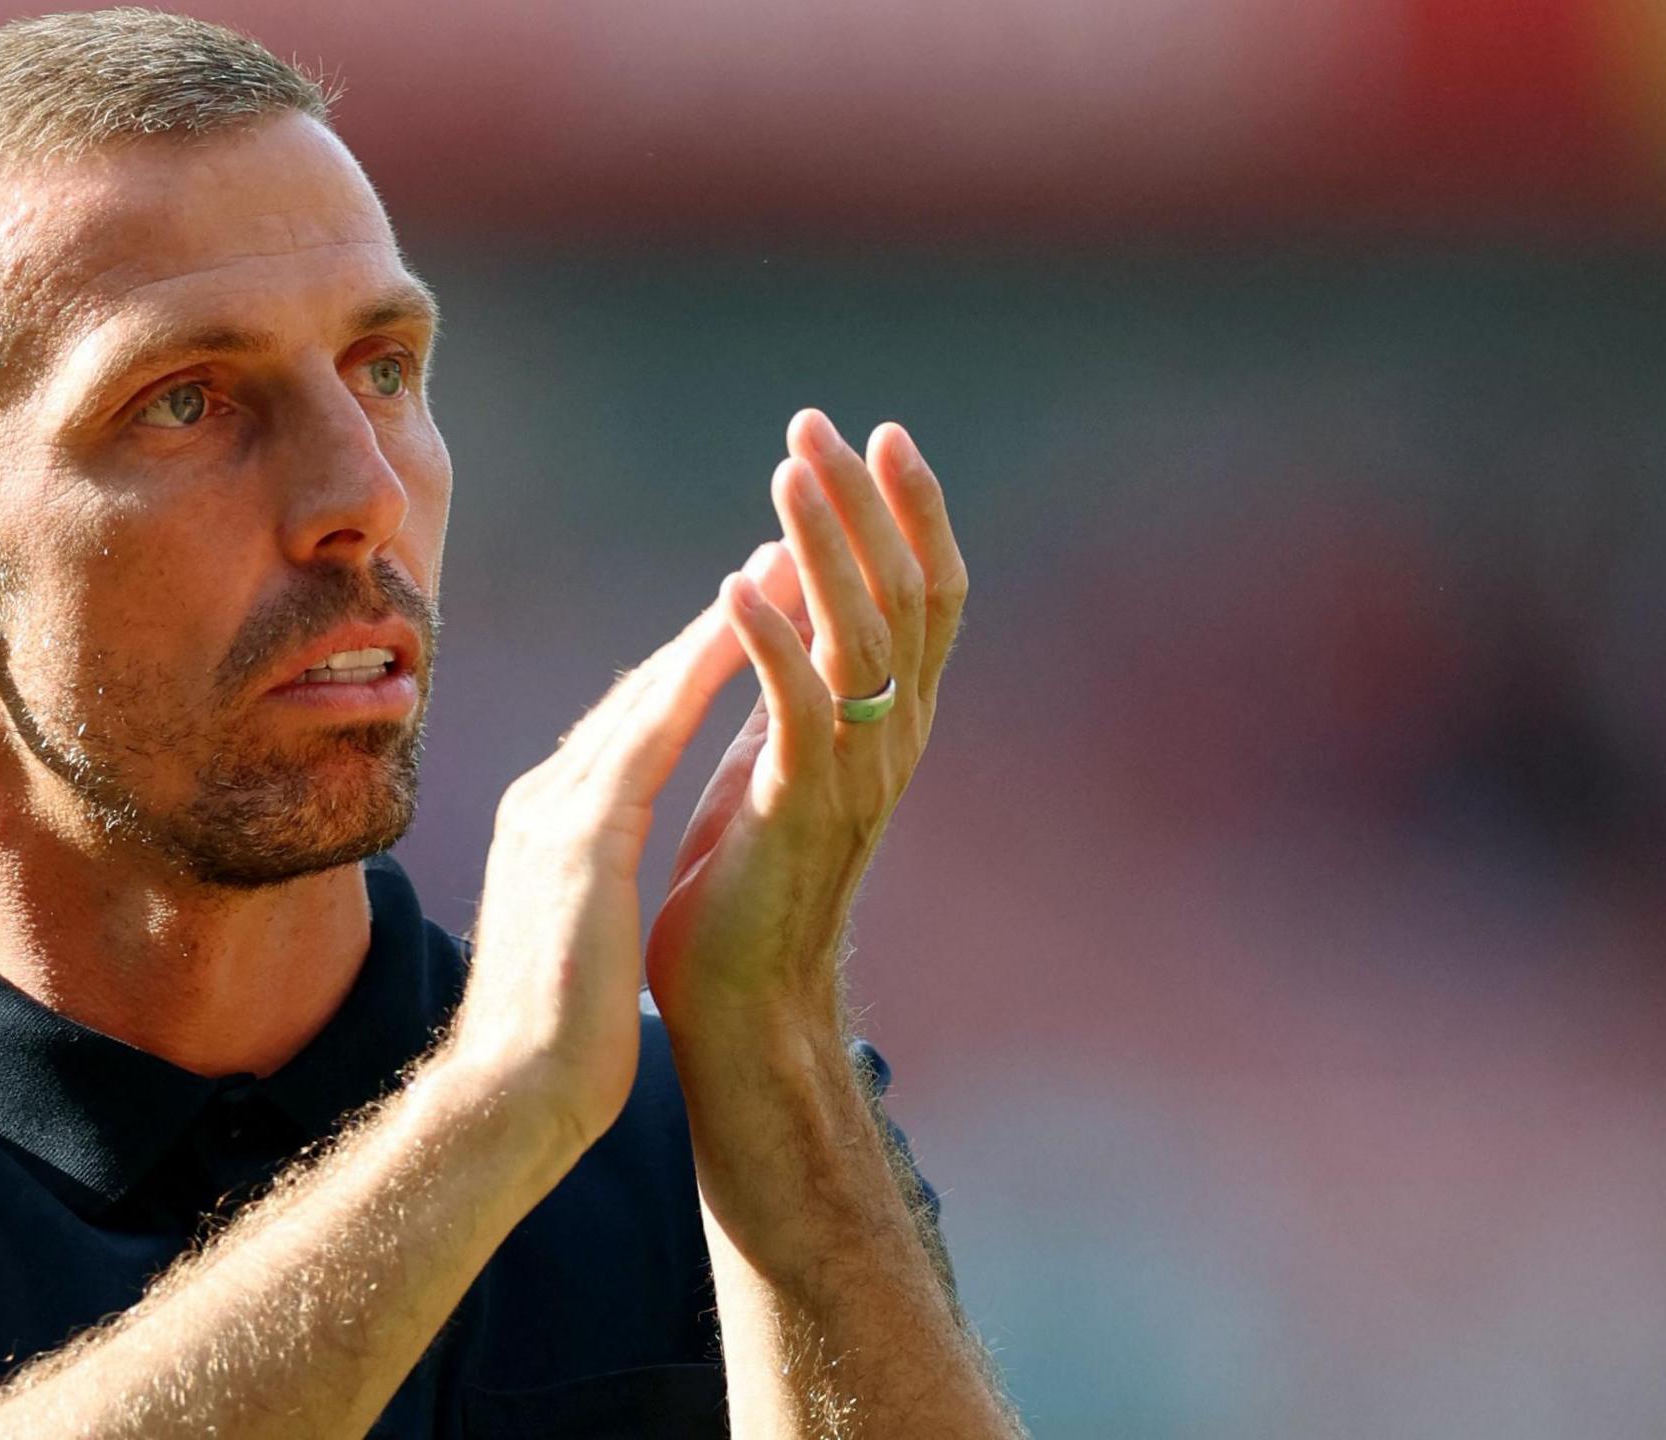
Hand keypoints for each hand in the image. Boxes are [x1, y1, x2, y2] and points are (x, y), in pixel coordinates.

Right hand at [442, 592, 751, 1150]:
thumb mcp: (574, 942)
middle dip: (709, 624)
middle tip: (776, 555)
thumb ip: (582, 893)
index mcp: (545, 828)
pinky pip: (647, 739)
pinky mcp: (580, 840)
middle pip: (637, 693)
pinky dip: (693, 680)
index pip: (626, 731)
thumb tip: (596, 886)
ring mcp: (555, 814)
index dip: (687, 669)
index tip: (740, 618)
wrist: (507, 1100)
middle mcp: (543, 802)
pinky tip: (741, 639)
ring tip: (776, 567)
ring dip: (714, 627)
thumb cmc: (550, 1045)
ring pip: (645, 696)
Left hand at [645, 411, 967, 1035]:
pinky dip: (770, 642)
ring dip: (824, 546)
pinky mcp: (798, 813)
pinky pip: (797, 711)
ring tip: (787, 472)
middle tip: (821, 424)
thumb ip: (800, 684)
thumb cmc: (745, 884)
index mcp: (892, 724)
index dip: (914, 512)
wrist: (743, 1004)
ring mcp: (855, 777)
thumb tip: (789, 592)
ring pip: (862, 636)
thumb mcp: (777, 759)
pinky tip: (736, 585)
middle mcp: (893, 741)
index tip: (881, 433)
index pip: (928, 595)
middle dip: (866, 502)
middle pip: (906, 595)